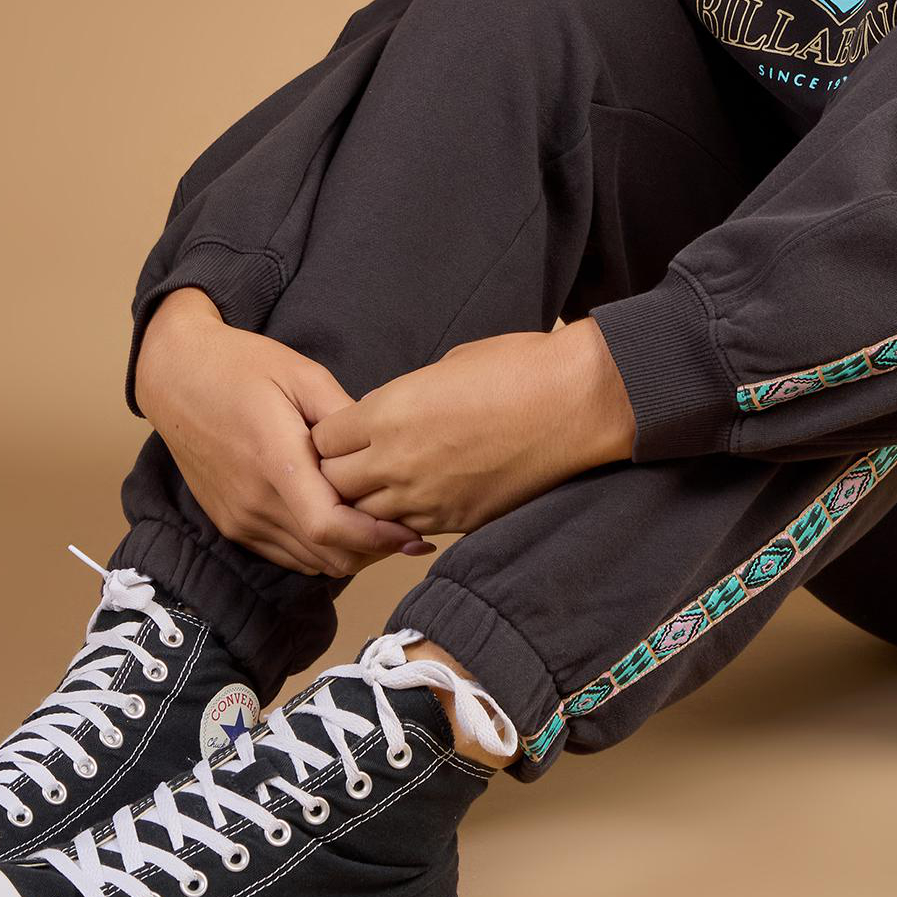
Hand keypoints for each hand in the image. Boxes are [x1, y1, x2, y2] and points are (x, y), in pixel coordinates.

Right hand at [134, 288, 434, 576]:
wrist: (176, 376)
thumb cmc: (241, 366)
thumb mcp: (303, 375)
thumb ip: (345, 417)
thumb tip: (383, 449)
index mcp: (275, 461)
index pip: (331, 527)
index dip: (377, 538)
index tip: (412, 533)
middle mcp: (253, 501)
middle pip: (326, 555)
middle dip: (374, 550)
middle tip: (407, 529)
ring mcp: (239, 518)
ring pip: (308, 563)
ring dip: (348, 553)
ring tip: (379, 528)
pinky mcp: (231, 524)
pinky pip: (285, 555)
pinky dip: (319, 551)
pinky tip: (341, 526)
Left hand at [307, 317, 636, 534]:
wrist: (575, 402)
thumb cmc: (517, 368)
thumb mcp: (444, 366)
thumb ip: (403, 400)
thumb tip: (389, 418)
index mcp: (388, 413)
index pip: (322, 440)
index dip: (328, 437)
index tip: (343, 433)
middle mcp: (397, 461)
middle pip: (333, 485)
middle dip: (336, 474)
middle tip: (354, 464)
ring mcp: (426, 497)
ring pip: (365, 517)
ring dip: (368, 503)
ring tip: (384, 486)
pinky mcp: (457, 521)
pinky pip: (409, 529)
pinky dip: (405, 519)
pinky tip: (420, 500)